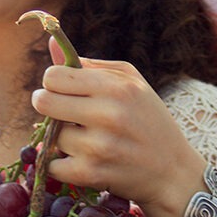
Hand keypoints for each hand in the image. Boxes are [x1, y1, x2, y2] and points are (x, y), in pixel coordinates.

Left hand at [31, 39, 205, 210]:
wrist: (173, 173)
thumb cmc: (149, 120)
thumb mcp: (130, 83)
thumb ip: (90, 65)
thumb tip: (52, 42)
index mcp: (117, 88)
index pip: (53, 76)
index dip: (54, 82)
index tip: (64, 90)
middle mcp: (108, 115)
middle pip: (43, 102)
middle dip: (48, 106)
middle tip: (63, 113)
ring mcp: (98, 147)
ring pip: (50, 136)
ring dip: (61, 139)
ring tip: (85, 140)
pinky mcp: (91, 174)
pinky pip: (52, 165)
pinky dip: (61, 165)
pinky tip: (81, 161)